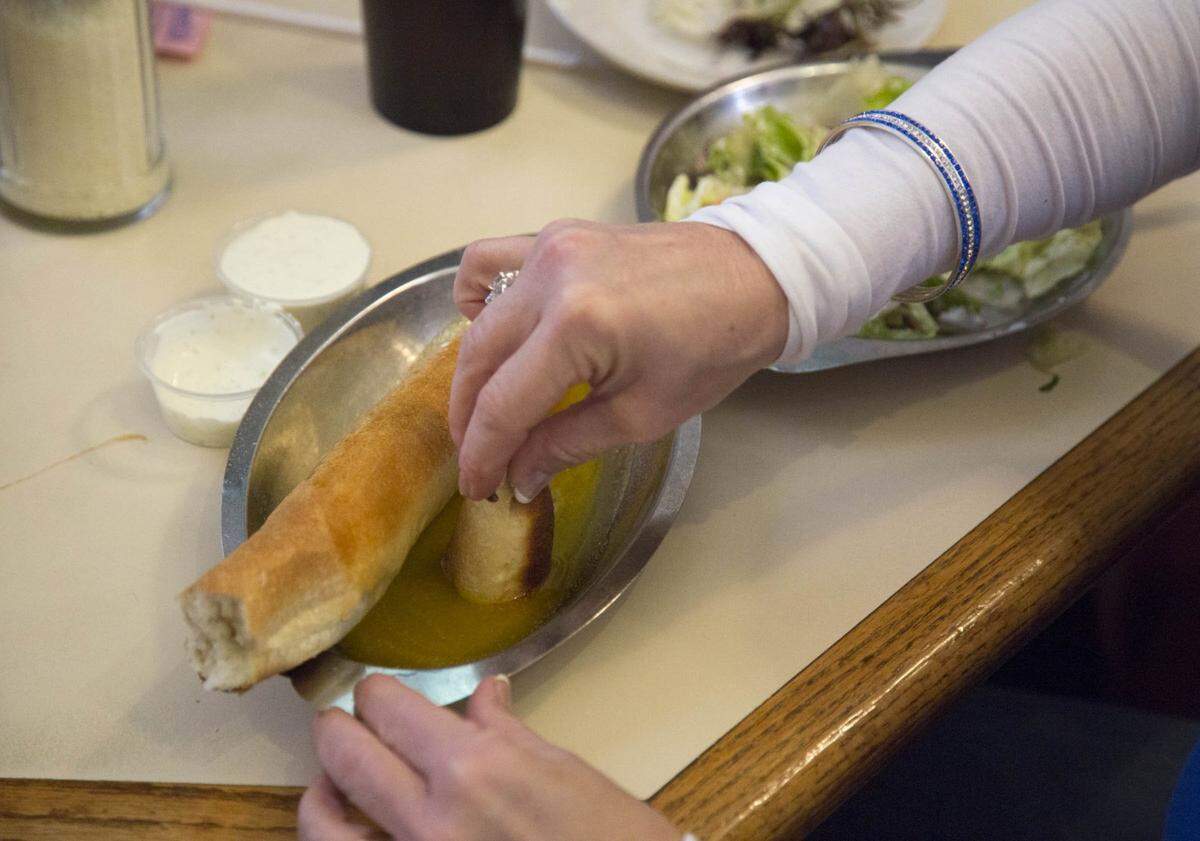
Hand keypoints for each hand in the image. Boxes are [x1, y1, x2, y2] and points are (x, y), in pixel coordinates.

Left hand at [299, 674, 681, 840]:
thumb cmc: (612, 837)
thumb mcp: (565, 771)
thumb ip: (507, 732)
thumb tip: (484, 695)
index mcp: (477, 766)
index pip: (392, 709)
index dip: (376, 692)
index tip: (378, 690)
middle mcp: (431, 816)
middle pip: (348, 754)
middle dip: (338, 727)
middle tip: (343, 719)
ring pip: (323, 822)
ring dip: (323, 787)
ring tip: (332, 774)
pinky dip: (334, 837)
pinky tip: (344, 827)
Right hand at [451, 219, 787, 500]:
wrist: (756, 279)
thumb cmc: (713, 349)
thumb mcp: (641, 414)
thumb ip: (566, 443)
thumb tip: (518, 476)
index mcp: (577, 327)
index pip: (504, 405)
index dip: (483, 454)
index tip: (479, 487)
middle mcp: (552, 278)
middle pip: (480, 359)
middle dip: (470, 419)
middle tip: (479, 460)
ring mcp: (550, 248)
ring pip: (480, 317)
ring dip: (473, 368)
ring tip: (484, 407)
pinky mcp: (556, 234)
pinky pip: (492, 261)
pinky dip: (479, 298)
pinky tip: (492, 329)